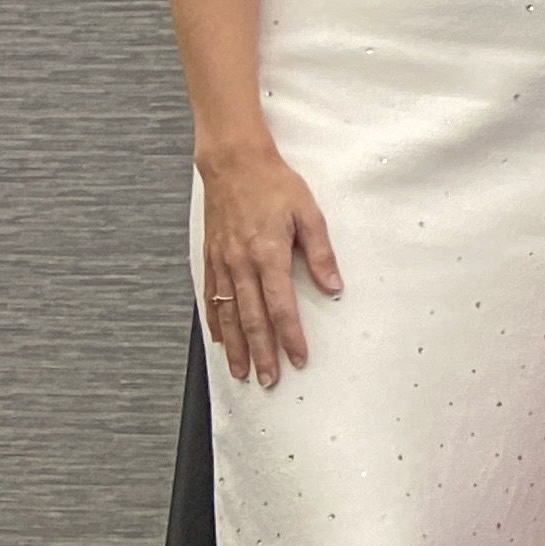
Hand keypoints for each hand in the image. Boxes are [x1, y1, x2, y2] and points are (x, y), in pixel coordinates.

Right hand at [197, 141, 338, 386]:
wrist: (233, 164)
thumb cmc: (274, 186)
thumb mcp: (308, 214)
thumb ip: (321, 254)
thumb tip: (334, 287)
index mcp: (268, 255)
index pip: (281, 307)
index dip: (290, 336)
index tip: (298, 359)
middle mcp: (241, 265)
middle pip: (251, 319)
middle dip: (261, 353)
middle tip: (268, 380)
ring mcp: (222, 264)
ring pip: (227, 315)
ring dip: (235, 347)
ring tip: (241, 372)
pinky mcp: (210, 258)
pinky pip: (211, 298)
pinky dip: (215, 323)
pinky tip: (220, 340)